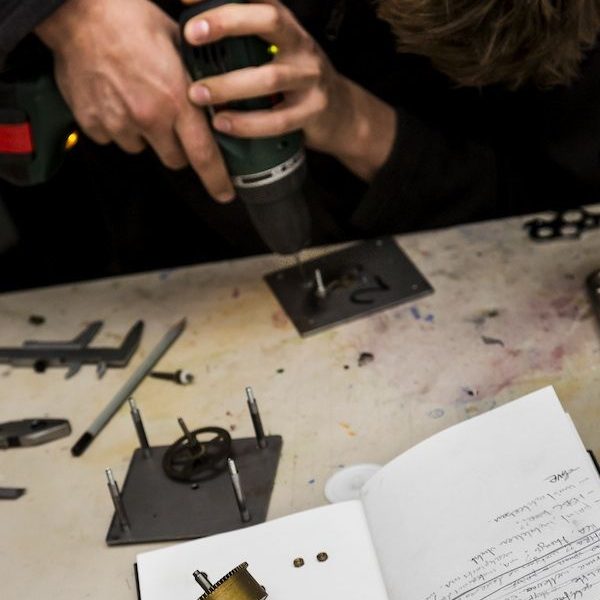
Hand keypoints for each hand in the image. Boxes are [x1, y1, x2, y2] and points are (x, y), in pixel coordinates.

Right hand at [35, 0, 234, 200]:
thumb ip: (197, 81)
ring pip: (142, 148)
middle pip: (175, 160)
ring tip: (136, 100)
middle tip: (173, 124)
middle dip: (179, 149)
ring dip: (145, 135)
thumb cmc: (130, 18)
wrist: (79, 10)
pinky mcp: (93, 123)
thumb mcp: (179, 45)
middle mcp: (149, 117)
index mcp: (176, 100)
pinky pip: (111, 138)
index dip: (217, 180)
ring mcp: (119, 123)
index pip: (204, 155)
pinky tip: (114, 98)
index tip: (225, 194)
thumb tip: (213, 101)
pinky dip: (116, 126)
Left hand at [182, 0, 396, 180]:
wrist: (342, 114)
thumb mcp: (276, 53)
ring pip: (270, 77)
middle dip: (227, 22)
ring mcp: (311, 78)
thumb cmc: (294, 81)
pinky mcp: (314, 111)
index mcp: (287, 26)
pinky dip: (247, 123)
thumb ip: (245, 44)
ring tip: (198, 94)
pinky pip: (278, 120)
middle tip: (191, 34)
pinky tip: (223, 124)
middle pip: (269, 20)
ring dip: (229, 85)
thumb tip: (193, 38)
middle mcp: (301, 45)